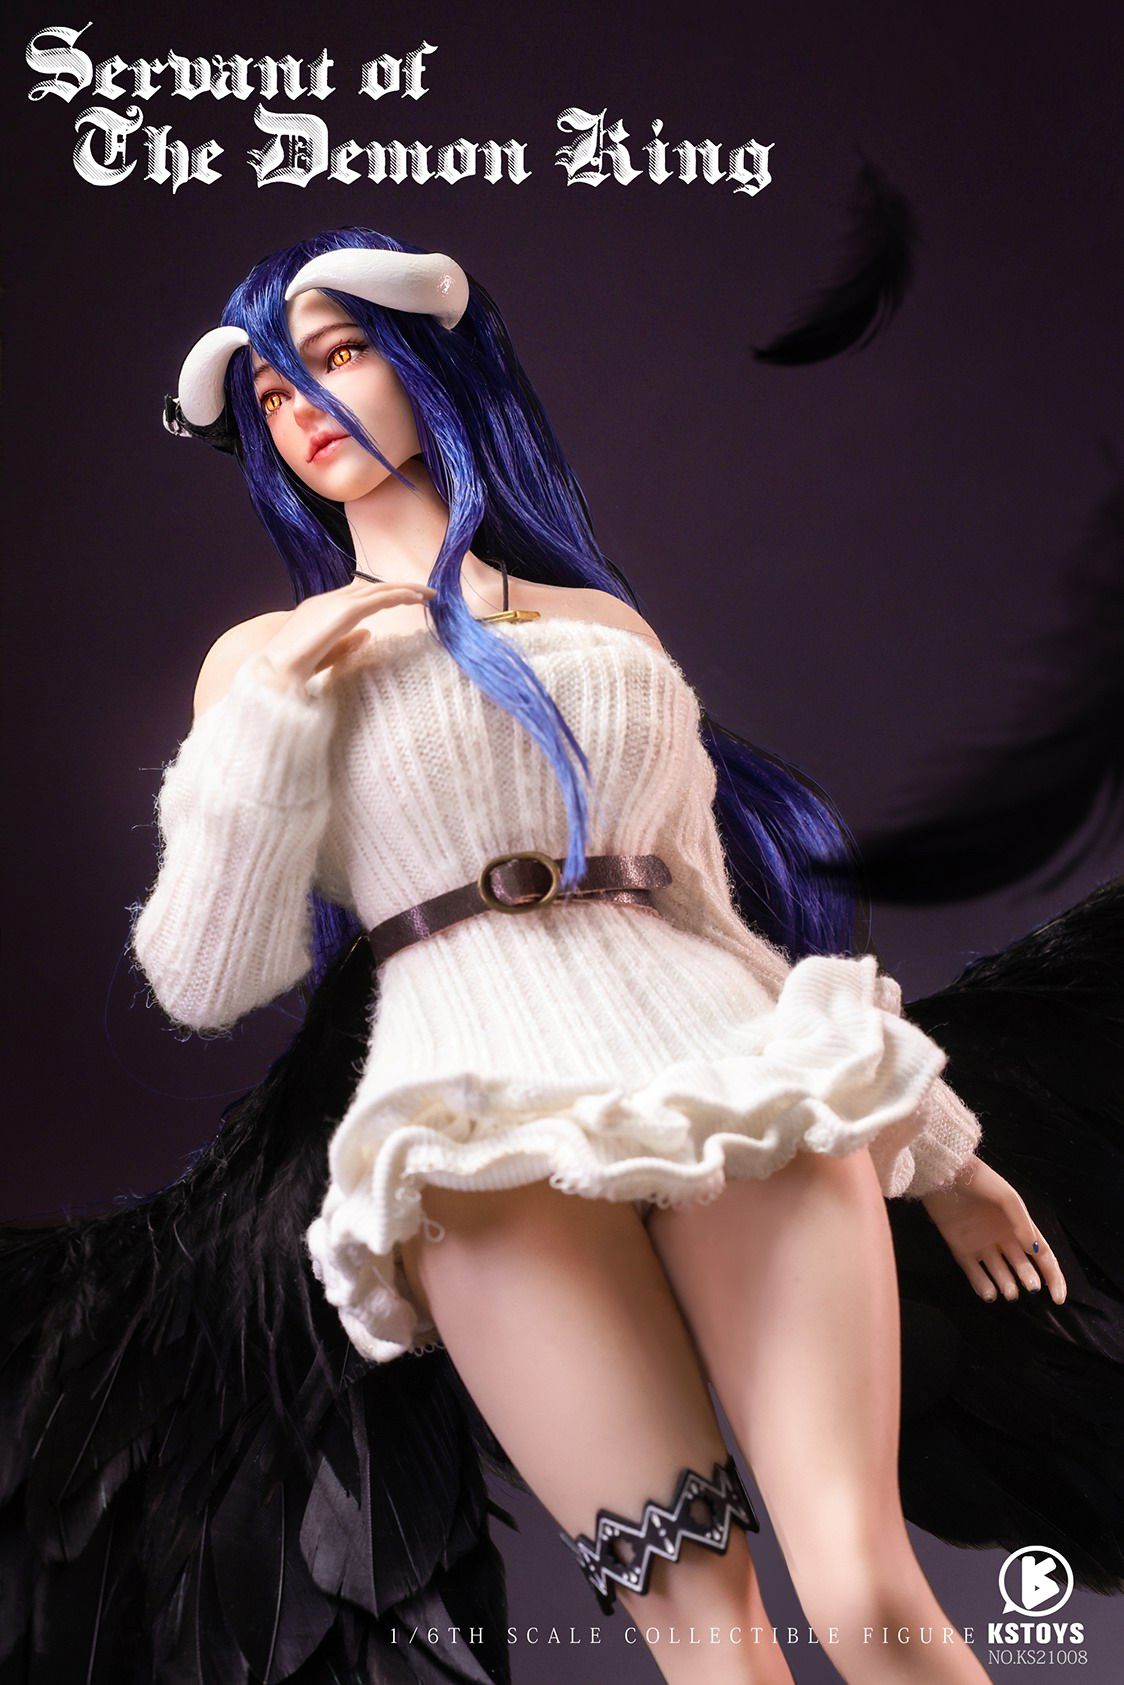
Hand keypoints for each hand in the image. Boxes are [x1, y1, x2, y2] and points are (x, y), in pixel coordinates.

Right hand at [259, 577, 435, 690]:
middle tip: (421, 592)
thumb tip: (369, 634)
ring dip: (405, 589)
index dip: (379, 595)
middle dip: (396, 588)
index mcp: (317, 609)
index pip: (354, 594)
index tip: (398, 598)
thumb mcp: (325, 654)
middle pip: (369, 586)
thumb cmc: (292, 670)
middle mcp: (326, 600)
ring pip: (378, 589)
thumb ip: (347, 643)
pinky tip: (418, 599)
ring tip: (428, 593)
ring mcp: (335, 603)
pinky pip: (380, 599)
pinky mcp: (345, 611)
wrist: (275, 668)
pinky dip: (401, 596)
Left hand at [919, 1157, 1066, 1305]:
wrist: (945, 1174)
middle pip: (1021, 1266)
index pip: (1042, 1255)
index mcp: (1018, 1226)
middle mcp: (1002, 1238)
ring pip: (999, 1272)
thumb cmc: (981, 1181)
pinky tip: (990, 1293)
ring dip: (1006, 1285)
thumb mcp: (1008, 1198)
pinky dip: (982, 1285)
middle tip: (1030, 1288)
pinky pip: (973, 1272)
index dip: (1052, 1276)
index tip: (1057, 1297)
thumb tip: (1036, 1250)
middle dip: (1028, 1279)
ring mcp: (981, 1244)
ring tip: (1010, 1292)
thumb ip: (1022, 1224)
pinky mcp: (960, 1248)